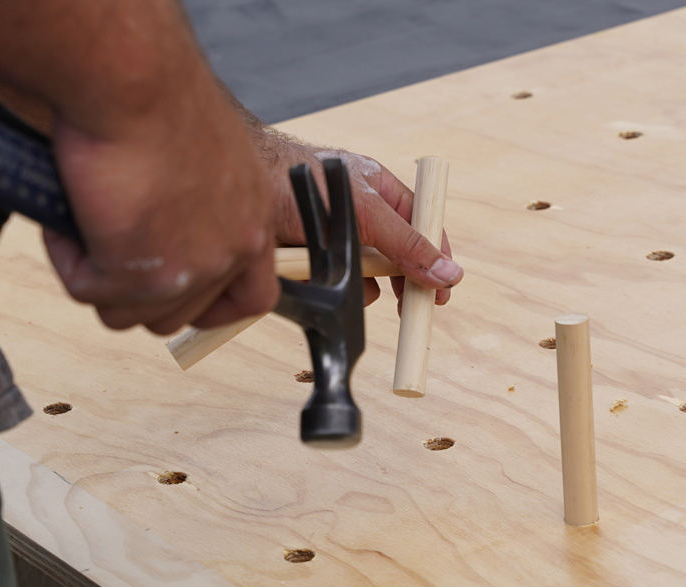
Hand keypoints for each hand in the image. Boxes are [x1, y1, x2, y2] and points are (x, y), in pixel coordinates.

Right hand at [43, 70, 280, 334]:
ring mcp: (192, 268)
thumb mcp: (201, 152)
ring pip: (127, 313)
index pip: (254, 297)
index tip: (177, 295)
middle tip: (102, 245)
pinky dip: (68, 258)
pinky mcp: (144, 275)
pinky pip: (88, 290)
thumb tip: (155, 226)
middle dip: (133, 291)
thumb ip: (195, 200)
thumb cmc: (156, 94)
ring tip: (81, 221)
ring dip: (95, 276)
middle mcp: (233, 249)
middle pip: (178, 315)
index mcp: (254, 217)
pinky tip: (66, 215)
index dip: (212, 308)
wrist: (133, 78)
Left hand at [252, 134, 462, 312]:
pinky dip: (336, 289)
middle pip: (399, 253)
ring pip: (368, 273)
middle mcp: (362, 212)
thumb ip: (406, 243)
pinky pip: (338, 282)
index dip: (436, 255)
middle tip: (411, 305)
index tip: (444, 287)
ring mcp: (338, 236)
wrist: (238, 190)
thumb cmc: (298, 182)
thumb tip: (446, 271)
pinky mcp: (314, 257)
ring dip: (367, 285)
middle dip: (404, 279)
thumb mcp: (364, 212)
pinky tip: (328, 286)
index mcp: (379, 190)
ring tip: (360, 288)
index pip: (423, 223)